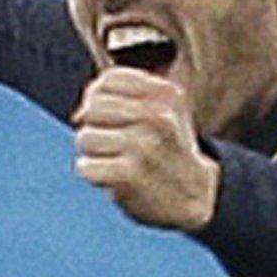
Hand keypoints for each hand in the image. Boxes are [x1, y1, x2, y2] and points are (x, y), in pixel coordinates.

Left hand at [73, 67, 220, 230]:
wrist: (196, 196)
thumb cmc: (167, 149)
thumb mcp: (162, 110)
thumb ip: (120, 96)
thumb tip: (80, 110)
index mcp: (166, 95)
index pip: (109, 80)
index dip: (99, 98)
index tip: (113, 117)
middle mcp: (158, 116)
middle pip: (92, 107)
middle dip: (94, 126)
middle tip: (114, 143)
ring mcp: (144, 146)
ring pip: (85, 137)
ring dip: (93, 153)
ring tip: (117, 161)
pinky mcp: (130, 175)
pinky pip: (86, 166)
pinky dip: (92, 173)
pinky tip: (112, 178)